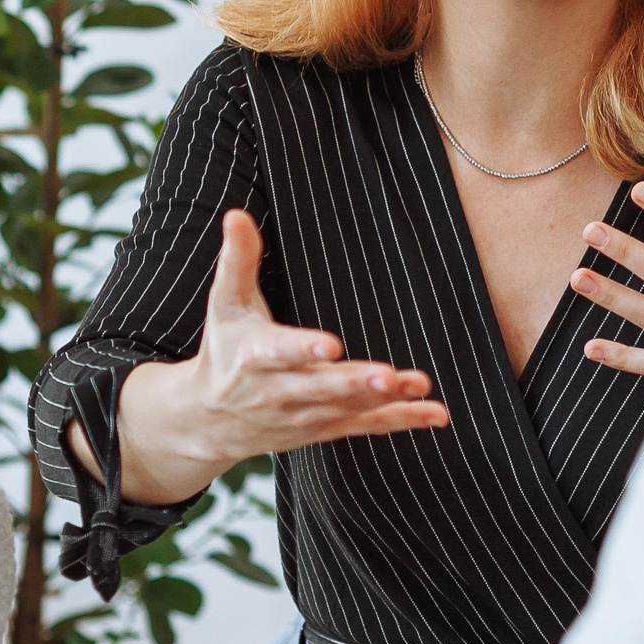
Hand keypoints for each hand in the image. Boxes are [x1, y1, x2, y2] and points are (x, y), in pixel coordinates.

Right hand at [99, 209, 449, 503]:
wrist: (210, 418)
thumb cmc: (225, 348)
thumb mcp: (225, 304)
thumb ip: (238, 260)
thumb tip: (237, 215)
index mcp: (255, 356)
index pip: (280, 352)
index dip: (304, 348)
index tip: (331, 345)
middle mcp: (279, 391)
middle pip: (320, 387)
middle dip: (354, 383)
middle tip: (388, 376)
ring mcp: (304, 415)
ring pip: (348, 409)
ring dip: (385, 400)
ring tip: (419, 385)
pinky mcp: (325, 428)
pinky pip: (365, 426)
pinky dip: (400, 420)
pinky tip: (434, 413)